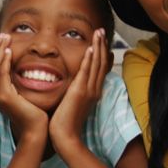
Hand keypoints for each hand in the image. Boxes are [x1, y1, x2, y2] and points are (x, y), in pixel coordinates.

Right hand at [0, 33, 47, 131]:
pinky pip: (1, 74)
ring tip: (7, 38)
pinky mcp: (3, 98)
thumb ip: (11, 79)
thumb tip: (11, 61)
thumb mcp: (17, 91)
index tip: (0, 40)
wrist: (35, 127)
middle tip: (3, 35)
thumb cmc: (30, 109)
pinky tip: (10, 51)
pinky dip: (4, 61)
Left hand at [49, 29, 106, 150]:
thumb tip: (70, 86)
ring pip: (96, 64)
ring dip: (98, 47)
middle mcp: (94, 90)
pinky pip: (86, 72)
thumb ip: (73, 93)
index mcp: (92, 92)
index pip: (99, 68)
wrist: (65, 137)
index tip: (101, 41)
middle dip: (102, 46)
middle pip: (101, 63)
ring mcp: (89, 91)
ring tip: (99, 33)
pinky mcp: (80, 92)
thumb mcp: (71, 104)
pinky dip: (89, 60)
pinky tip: (90, 48)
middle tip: (102, 31)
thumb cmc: (65, 123)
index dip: (101, 53)